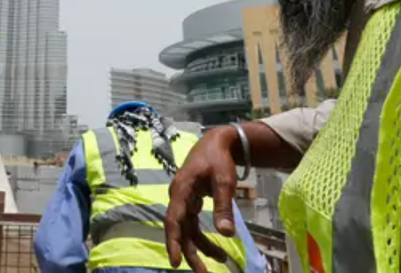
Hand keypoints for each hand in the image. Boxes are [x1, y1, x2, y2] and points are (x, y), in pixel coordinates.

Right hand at [164, 126, 238, 272]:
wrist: (216, 142)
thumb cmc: (218, 159)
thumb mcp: (224, 181)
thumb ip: (223, 207)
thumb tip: (227, 234)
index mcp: (181, 189)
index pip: (174, 220)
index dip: (174, 242)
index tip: (176, 262)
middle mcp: (178, 197)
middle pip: (180, 230)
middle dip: (190, 252)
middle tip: (202, 272)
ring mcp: (183, 201)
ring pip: (188, 230)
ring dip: (202, 247)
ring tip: (221, 261)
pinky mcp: (190, 203)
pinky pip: (193, 225)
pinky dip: (204, 238)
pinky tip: (218, 250)